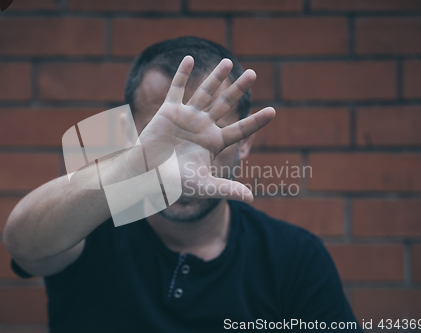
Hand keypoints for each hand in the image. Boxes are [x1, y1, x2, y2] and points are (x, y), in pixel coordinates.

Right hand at [128, 56, 274, 202]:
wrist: (148, 176)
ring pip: (205, 93)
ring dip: (216, 77)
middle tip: (253, 74)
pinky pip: (177, 89)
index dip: (256, 121)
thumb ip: (226, 189)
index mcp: (214, 142)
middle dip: (238, 90)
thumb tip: (250, 198)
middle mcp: (203, 127)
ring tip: (229, 62)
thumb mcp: (203, 186)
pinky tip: (190, 59)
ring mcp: (187, 117)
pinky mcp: (169, 111)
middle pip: (225, 104)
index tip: (273, 111)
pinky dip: (182, 74)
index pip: (240, 130)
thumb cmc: (175, 183)